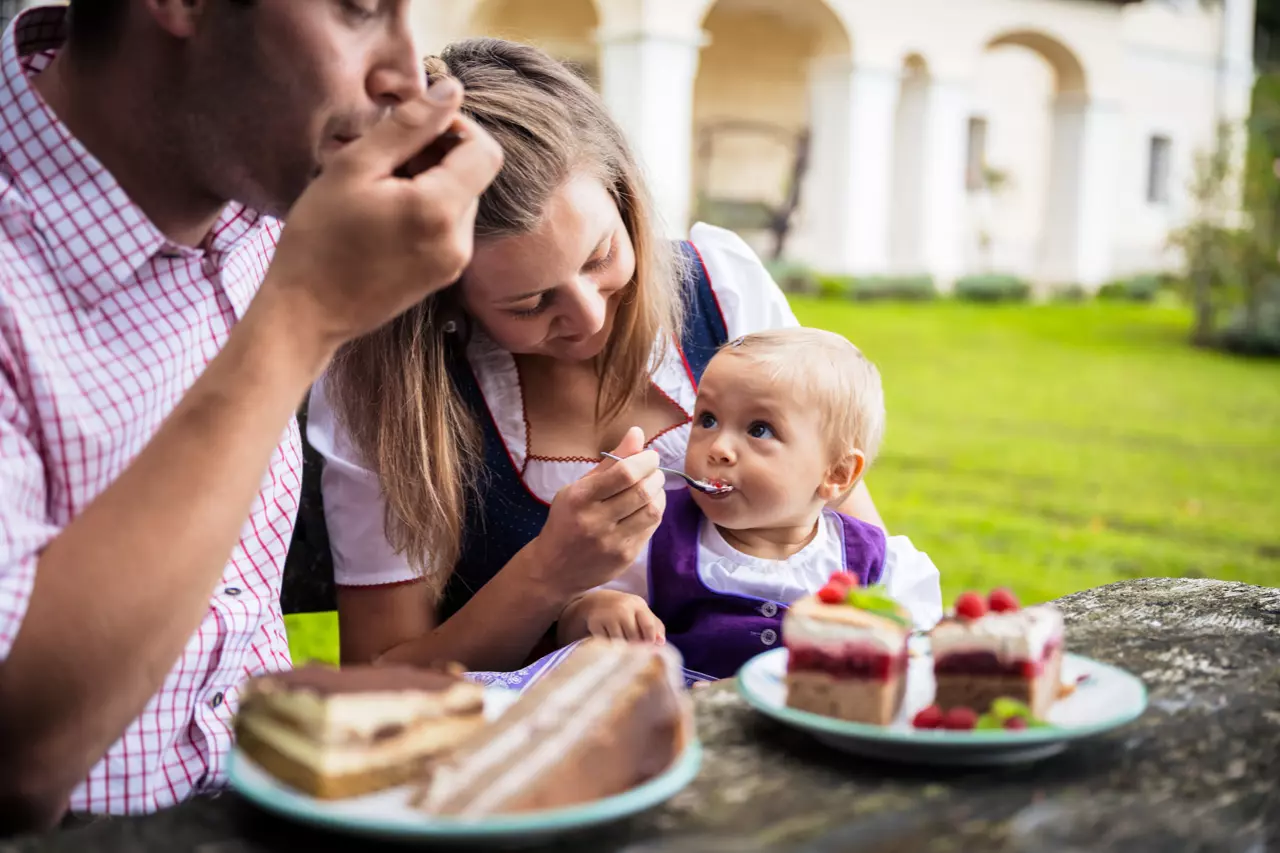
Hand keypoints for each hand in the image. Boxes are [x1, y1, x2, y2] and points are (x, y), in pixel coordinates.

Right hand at [262, 78, 502, 353]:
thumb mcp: (355, 167)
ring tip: (378, 191)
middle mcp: (460, 241)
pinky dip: (425, 209)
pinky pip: (448, 226)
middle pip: (472, 174)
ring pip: (460, 199)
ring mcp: (454, 263)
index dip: (455, 127)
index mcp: (441, 210)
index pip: (484, 150)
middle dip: (436, 156)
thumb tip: (452, 91)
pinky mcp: (443, 275)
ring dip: (429, 182)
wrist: (306, 312)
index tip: (414, 128)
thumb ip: (409, 125)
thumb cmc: (319, 238)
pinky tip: (384, 216)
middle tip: (383, 161)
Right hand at [528, 427, 665, 598]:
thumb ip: (610, 463)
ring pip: (652, 511)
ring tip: (653, 487)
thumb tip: (637, 433)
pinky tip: (647, 506)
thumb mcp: (579, 488)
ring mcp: (612, 542)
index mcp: (580, 498)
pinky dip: (655, 512)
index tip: (650, 456)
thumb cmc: (566, 520)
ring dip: (659, 493)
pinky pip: (651, 528)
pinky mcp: (625, 557)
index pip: (624, 474)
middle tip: (653, 471)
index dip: (645, 460)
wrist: (554, 569)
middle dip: (655, 475)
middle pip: (642, 491)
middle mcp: (595, 521)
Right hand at [559, 591, 665, 644]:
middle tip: (636, 654)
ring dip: (623, 648)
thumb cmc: (627, 611)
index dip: (651, 641)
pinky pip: (606, 642)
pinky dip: (609, 647)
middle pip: (634, 636)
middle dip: (636, 646)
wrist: (598, 601)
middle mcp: (622, 608)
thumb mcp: (642, 612)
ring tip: (623, 649)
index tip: (650, 650)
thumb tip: (661, 643)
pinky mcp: (595, 623)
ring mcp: (608, 615)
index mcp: (637, 605)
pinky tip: (611, 645)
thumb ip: (655, 626)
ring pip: (619, 641)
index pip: (648, 626)